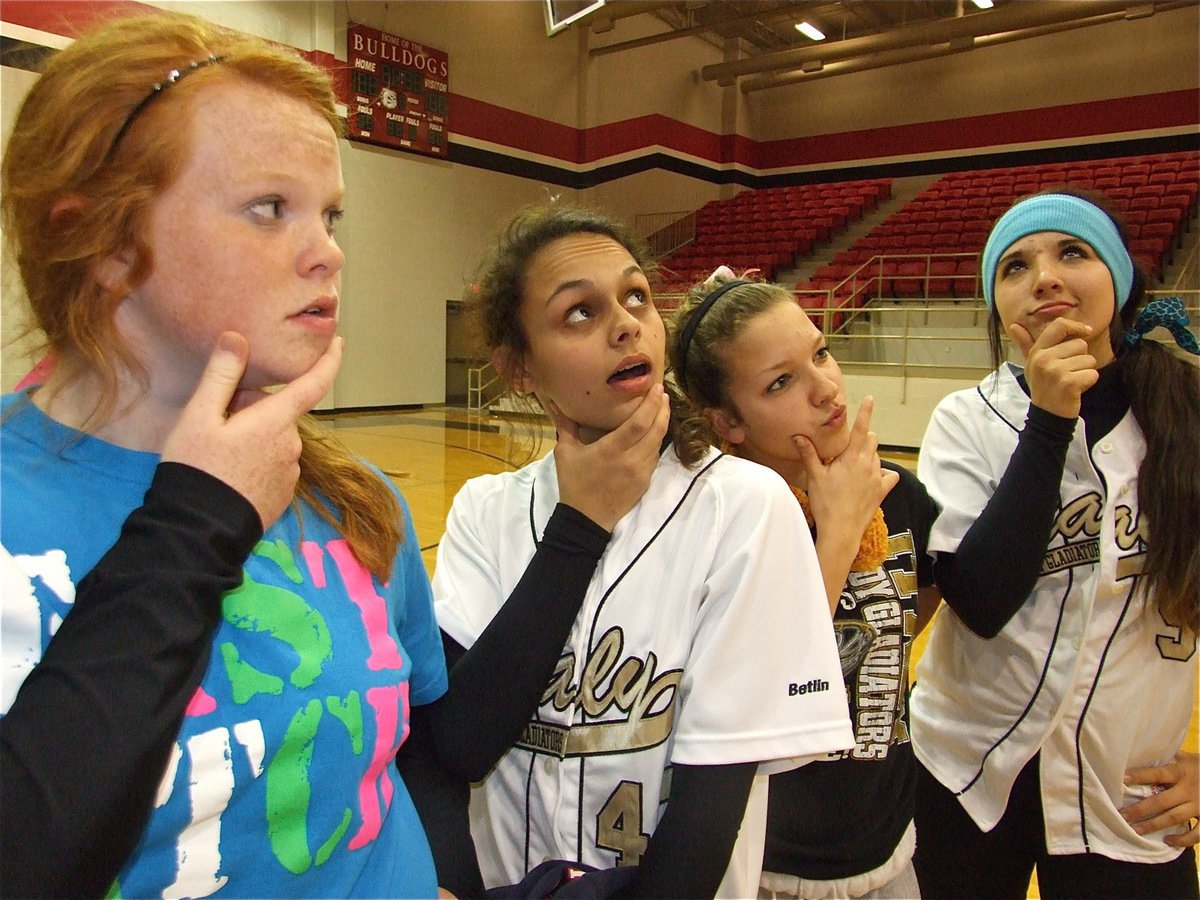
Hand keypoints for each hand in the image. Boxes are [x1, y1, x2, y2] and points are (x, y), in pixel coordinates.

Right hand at [161, 332, 342, 528]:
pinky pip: (273, 464)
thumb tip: (237, 338)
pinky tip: (228, 472)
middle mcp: (292, 445)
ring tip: (216, 451)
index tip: (338, 342)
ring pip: (274, 439)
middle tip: (215, 418)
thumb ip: (221, 375)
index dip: (329, 361)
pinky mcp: (282, 494)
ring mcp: (290, 473)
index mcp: (276, 422)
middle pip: (279, 412)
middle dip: (253, 407)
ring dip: (253, 435)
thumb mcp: (199, 416)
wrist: (200, 529)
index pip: (314, 384)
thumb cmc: (197, 468)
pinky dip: (255, 459)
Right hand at [548, 384, 670, 531]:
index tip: (657, 389)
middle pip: (656, 430)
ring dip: (661, 424)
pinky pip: (654, 457)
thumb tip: (559, 406)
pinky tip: (653, 433)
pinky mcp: (645, 482)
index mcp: (611, 450)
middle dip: (663, 409)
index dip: (652, 404)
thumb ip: (567, 428)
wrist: (586, 519)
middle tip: (663, 393)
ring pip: (658, 443)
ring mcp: (641, 472)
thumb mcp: (565, 454)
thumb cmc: (574, 485)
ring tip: (661, 408)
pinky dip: (656, 442)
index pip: (639, 423)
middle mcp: (631, 460)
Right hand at [795, 397, 897, 610]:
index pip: (862, 429)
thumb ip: (808, 453)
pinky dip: (884, 473)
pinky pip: (889, 476)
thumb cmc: (826, 503)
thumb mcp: (814, 476)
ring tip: (854, 466)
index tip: (871, 399)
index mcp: (852, 457)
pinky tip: (875, 476)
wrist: (841, 530)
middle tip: (848, 447)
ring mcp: (877, 478)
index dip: (866, 412)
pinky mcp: (881, 492)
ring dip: (869, 455)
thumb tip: (798, 436)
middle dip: (864, 438)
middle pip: (872, 440)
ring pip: (877, 457)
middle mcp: (868, 464)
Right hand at [1008, 319, 1099, 418]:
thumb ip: (1026, 343)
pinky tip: (1076, 389)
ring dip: (1085, 371)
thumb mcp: (1032, 364)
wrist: (1047, 415)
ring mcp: (1056, 371)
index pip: (1059, 326)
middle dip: (1080, 358)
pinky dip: (1089, 382)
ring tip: (1071, 381)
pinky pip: (1093, 374)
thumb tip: (1013, 325)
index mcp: (1037, 352)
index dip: (1076, 326)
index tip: (1086, 332)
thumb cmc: (1043, 386)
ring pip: (1089, 360)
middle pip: (1080, 344)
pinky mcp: (1069, 383)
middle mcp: (1043, 359)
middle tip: (1067, 373)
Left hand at [1122, 751, 1198, 847]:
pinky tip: (1167, 840)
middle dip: (1139, 809)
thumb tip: (1146, 747)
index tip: (1121, 779)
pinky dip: (1183, 839)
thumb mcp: (1191, 757)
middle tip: (1121, 816)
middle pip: (1161, 801)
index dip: (1140, 775)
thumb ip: (1172, 756)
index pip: (1158, 773)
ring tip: (1134, 830)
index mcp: (1182, 771)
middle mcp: (1189, 789)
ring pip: (1173, 818)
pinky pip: (1197, 833)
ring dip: (1153, 825)